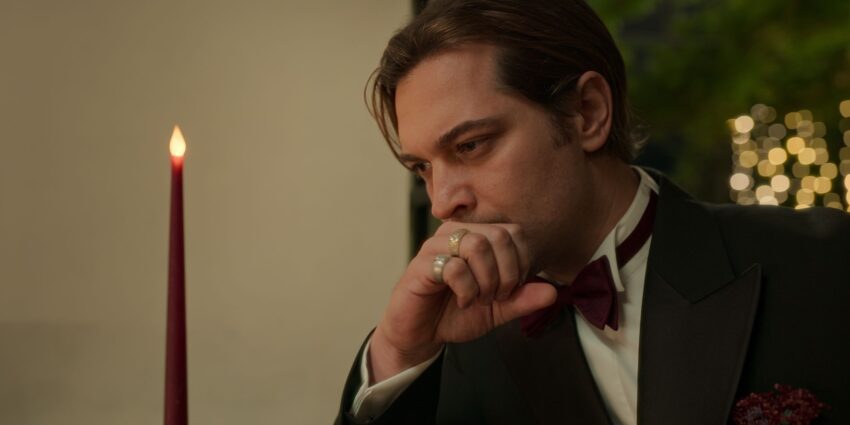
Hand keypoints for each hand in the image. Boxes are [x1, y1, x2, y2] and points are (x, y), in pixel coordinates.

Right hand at [368, 222, 556, 383]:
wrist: (421, 335)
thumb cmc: (455, 314)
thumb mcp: (498, 309)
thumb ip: (523, 299)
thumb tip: (553, 291)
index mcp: (477, 236)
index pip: (515, 233)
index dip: (522, 263)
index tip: (511, 290)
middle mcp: (457, 234)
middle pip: (499, 236)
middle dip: (506, 273)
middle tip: (495, 296)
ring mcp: (436, 246)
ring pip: (477, 245)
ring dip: (486, 280)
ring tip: (477, 298)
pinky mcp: (421, 264)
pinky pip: (454, 266)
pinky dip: (466, 290)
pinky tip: (461, 301)